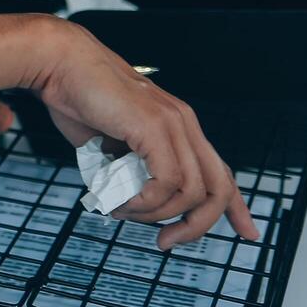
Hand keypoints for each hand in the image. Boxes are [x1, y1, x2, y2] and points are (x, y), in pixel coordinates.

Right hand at [31, 19, 259, 249]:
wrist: (59, 64)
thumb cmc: (78, 99)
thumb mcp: (111, 143)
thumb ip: (128, 169)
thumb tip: (129, 201)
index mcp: (178, 126)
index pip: (221, 171)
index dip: (236, 206)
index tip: (247, 233)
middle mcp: (183, 123)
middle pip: (218, 187)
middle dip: (197, 225)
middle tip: (166, 241)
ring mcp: (172, 123)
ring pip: (190, 191)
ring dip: (154, 213)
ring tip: (122, 210)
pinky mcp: (154, 126)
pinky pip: (165, 181)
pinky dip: (144, 201)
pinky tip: (119, 200)